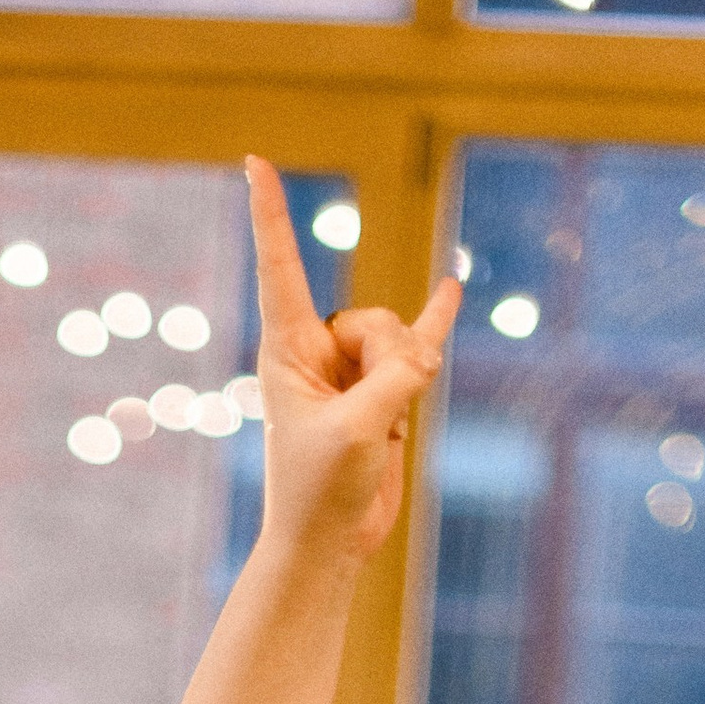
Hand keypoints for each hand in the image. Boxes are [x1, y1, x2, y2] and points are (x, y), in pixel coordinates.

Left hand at [246, 156, 458, 575]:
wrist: (329, 543)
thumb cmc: (321, 492)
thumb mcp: (358, 430)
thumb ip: (397, 378)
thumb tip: (429, 351)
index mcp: (286, 351)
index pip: (280, 266)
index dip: (270, 213)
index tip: (253, 161)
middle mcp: (316, 352)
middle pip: (374, 320)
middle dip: (387, 362)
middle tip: (364, 421)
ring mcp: (352, 371)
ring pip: (403, 343)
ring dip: (405, 387)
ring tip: (381, 432)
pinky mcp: (384, 391)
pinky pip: (419, 344)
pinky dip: (435, 321)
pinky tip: (451, 287)